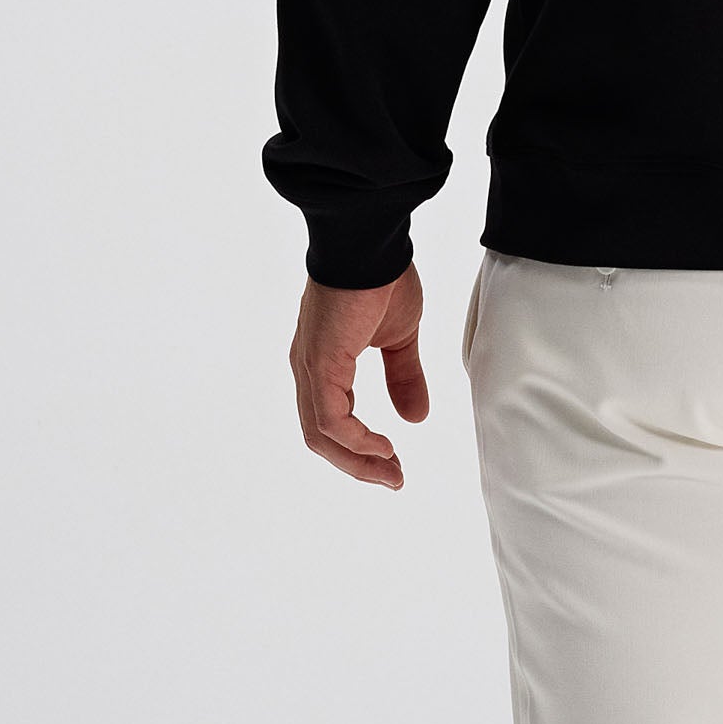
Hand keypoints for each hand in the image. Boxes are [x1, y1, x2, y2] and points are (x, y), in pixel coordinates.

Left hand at [291, 267, 427, 487]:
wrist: (370, 244)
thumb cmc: (382, 278)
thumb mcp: (399, 338)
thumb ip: (404, 377)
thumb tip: (415, 417)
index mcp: (322, 363)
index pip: (330, 420)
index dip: (359, 448)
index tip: (392, 461)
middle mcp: (307, 369)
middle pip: (320, 437)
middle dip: (358, 464)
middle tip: (392, 479)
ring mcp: (309, 367)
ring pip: (321, 435)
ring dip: (357, 460)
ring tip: (390, 471)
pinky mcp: (320, 363)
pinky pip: (331, 419)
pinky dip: (355, 440)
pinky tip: (383, 445)